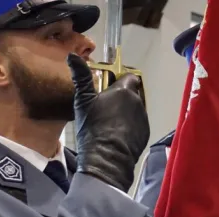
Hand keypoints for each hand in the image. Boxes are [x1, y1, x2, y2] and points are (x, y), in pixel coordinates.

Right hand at [68, 53, 149, 191]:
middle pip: (132, 94)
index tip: (109, 88)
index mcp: (124, 91)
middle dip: (122, 98)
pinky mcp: (145, 133)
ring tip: (111, 124)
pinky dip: (130, 127)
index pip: (129, 77)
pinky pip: (138, 125)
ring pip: (135, 110)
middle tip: (106, 109)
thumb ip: (81, 77)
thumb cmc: (93, 127)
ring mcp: (143, 119)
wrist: (106, 158)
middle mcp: (138, 102)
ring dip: (126, 113)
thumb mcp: (83, 101)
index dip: (120, 81)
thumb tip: (72, 56)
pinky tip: (118, 135)